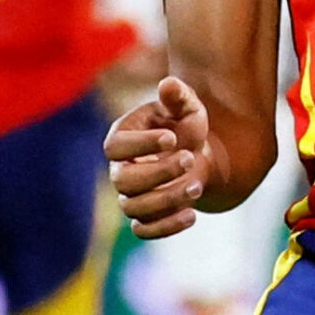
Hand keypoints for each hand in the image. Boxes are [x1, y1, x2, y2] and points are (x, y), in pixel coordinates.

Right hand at [107, 75, 211, 238]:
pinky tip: (191, 215)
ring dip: (167, 200)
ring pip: (134, 207)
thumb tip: (169, 84)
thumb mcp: (187, 105)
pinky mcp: (145, 216)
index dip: (141, 145)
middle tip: (190, 158)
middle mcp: (120, 169)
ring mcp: (131, 195)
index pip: (115, 146)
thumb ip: (178, 95)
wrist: (198, 153)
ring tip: (196, 185)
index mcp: (123, 138)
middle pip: (123, 180)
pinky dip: (166, 227)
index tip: (171, 138)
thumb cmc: (185, 125)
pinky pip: (143, 230)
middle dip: (158, 172)